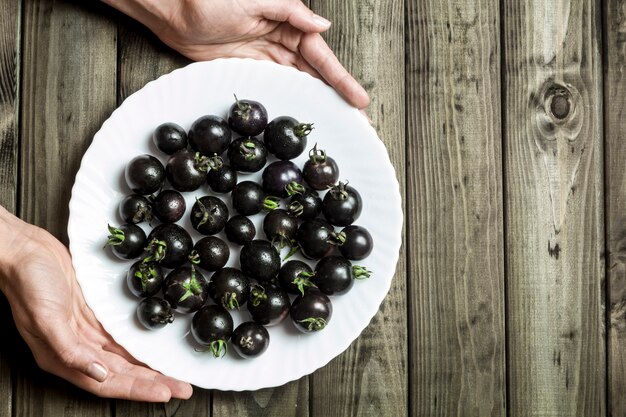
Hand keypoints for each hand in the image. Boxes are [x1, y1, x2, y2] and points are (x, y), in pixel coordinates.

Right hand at [0, 208, 191, 401]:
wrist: (25, 250)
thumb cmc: (28, 282)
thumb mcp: (45, 319)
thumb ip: (69, 351)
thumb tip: (98, 374)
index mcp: (63, 357)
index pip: (108, 383)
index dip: (137, 389)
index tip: (165, 393)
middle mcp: (77, 349)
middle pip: (122, 374)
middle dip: (153, 382)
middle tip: (182, 388)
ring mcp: (86, 332)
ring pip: (124, 357)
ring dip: (149, 368)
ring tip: (174, 375)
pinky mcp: (94, 315)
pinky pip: (121, 337)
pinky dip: (138, 346)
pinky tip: (154, 350)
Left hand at [104, 0, 369, 108]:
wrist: (172, 10)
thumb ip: (291, 13)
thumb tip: (322, 27)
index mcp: (288, 20)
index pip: (321, 56)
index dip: (341, 79)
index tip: (358, 100)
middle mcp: (282, 39)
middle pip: (316, 73)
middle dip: (337, 95)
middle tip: (358, 121)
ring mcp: (266, 55)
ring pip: (300, 82)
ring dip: (319, 101)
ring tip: (338, 122)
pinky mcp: (250, 67)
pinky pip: (277, 86)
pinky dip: (293, 99)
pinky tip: (304, 113)